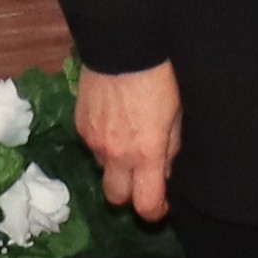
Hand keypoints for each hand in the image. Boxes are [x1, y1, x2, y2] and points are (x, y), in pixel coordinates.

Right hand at [74, 60, 181, 219]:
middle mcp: (115, 154)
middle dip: (129, 195)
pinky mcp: (79, 124)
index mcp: (145, 153)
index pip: (146, 204)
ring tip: (129, 141)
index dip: (155, 211)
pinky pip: (92, 146)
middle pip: (116, 198)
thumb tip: (166, 170)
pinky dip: (103, 143)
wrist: (122, 45)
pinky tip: (114, 122)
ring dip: (116, 166)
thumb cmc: (159, 77)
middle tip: (143, 179)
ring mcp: (94, 140)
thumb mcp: (177, 113)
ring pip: (103, 170)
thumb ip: (171, 147)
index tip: (162, 204)